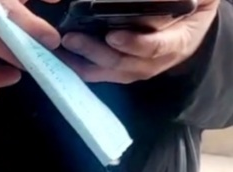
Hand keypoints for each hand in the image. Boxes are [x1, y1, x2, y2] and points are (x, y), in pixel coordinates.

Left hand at [60, 0, 220, 83]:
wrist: (195, 24)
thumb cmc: (195, 7)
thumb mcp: (199, 0)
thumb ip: (176, 2)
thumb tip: (152, 2)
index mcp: (179, 42)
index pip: (154, 47)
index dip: (134, 44)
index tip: (113, 36)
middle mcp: (156, 62)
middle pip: (123, 64)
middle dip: (95, 52)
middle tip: (72, 38)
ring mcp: (139, 70)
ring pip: (107, 72)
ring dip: (82, 62)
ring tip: (62, 48)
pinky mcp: (124, 72)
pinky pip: (100, 74)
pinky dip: (81, 66)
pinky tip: (64, 56)